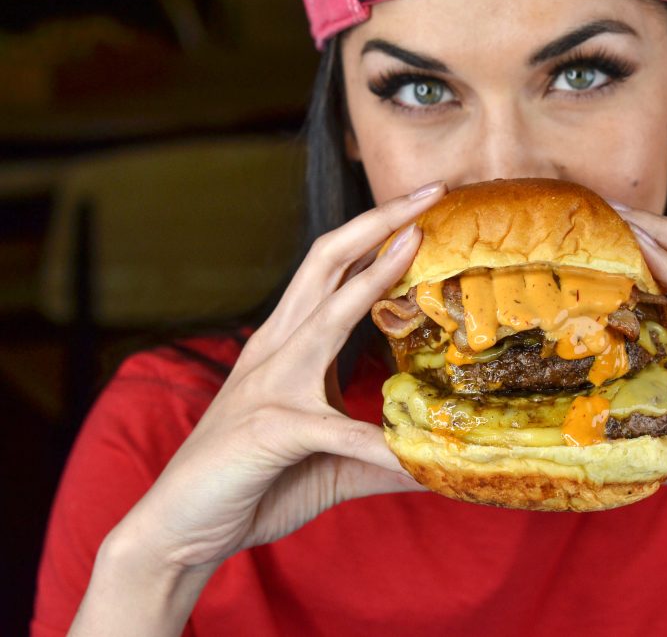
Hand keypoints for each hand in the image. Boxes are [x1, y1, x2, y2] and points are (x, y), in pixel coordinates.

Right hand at [112, 182, 445, 572]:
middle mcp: (278, 350)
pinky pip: (334, 429)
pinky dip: (376, 443)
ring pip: (326, 310)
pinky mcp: (270, 429)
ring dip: (375, 273)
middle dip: (378, 220)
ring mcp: (270, 384)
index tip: (424, 209)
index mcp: (290, 346)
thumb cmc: (252, 483)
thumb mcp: (331, 462)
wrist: (179, 530)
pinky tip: (412, 456)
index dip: (376, 236)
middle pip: (326, 261)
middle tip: (431, 189)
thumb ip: (380, 454)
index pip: (334, 272)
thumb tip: (436, 459)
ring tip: (419, 238)